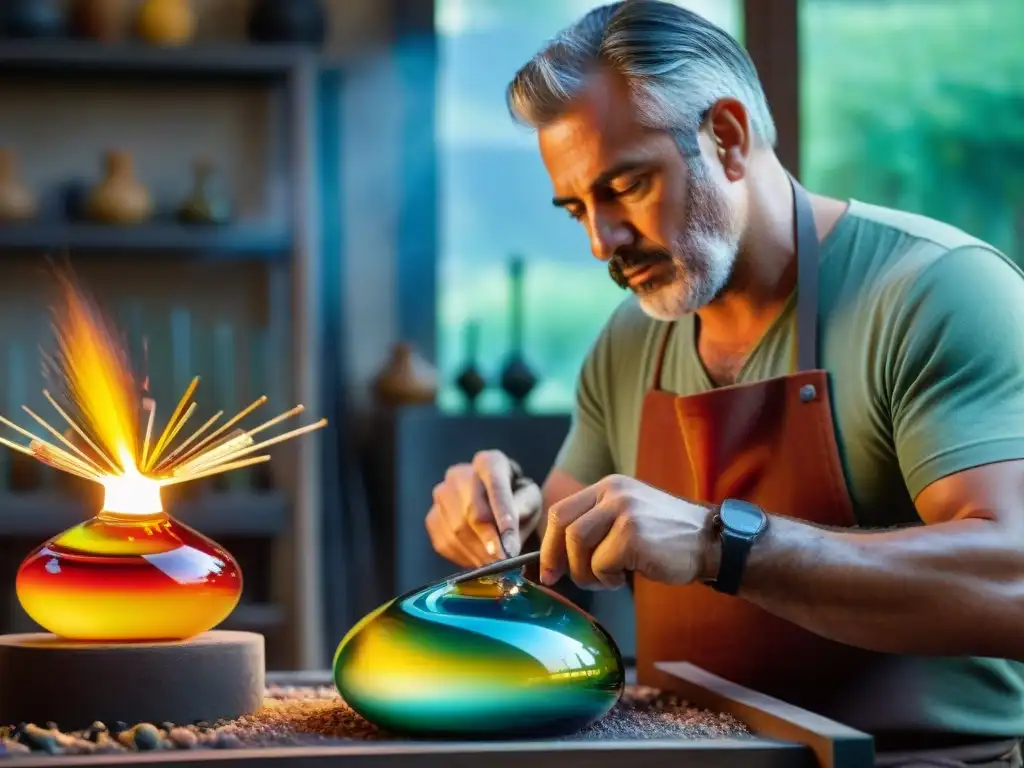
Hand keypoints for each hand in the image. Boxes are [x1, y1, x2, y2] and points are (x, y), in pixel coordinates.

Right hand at [425, 450, 542, 568]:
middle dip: (489, 542)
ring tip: (496, 567)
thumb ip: (523, 512)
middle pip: (472, 511)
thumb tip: (508, 540)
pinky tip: (480, 561)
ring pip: (457, 530)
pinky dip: (464, 557)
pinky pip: (445, 542)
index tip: (511, 546)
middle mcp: (458, 474)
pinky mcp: (432, 518)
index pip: (496, 487)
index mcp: (488, 462)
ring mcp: (440, 495)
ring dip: (478, 554)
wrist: (493, 504)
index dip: (503, 517)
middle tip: (504, 564)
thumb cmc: (518, 499)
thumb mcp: (530, 499)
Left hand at [540, 474, 715, 588]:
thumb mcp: (629, 516)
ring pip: (578, 546)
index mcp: (609, 486)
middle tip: (558, 579)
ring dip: (586, 572)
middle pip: (563, 526)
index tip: (547, 568)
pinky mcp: (632, 535)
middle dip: (556, 558)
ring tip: (607, 578)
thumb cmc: (668, 538)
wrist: (712, 542)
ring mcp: (624, 511)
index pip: (562, 510)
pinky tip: (625, 577)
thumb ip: (597, 525)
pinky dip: (608, 578)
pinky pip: (601, 564)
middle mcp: (614, 493)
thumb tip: (556, 556)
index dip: (548, 542)